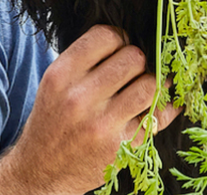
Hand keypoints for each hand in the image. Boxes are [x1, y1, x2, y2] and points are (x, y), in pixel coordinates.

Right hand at [0, 25, 179, 194]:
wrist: (41, 170)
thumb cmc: (52, 121)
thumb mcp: (53, 84)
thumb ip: (83, 61)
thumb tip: (126, 40)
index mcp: (60, 76)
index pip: (105, 36)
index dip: (119, 37)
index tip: (119, 46)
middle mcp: (79, 98)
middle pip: (133, 58)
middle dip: (136, 60)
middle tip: (131, 69)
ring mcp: (102, 125)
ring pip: (150, 85)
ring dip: (150, 83)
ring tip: (142, 86)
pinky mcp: (121, 148)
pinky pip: (159, 117)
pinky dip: (166, 107)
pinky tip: (160, 104)